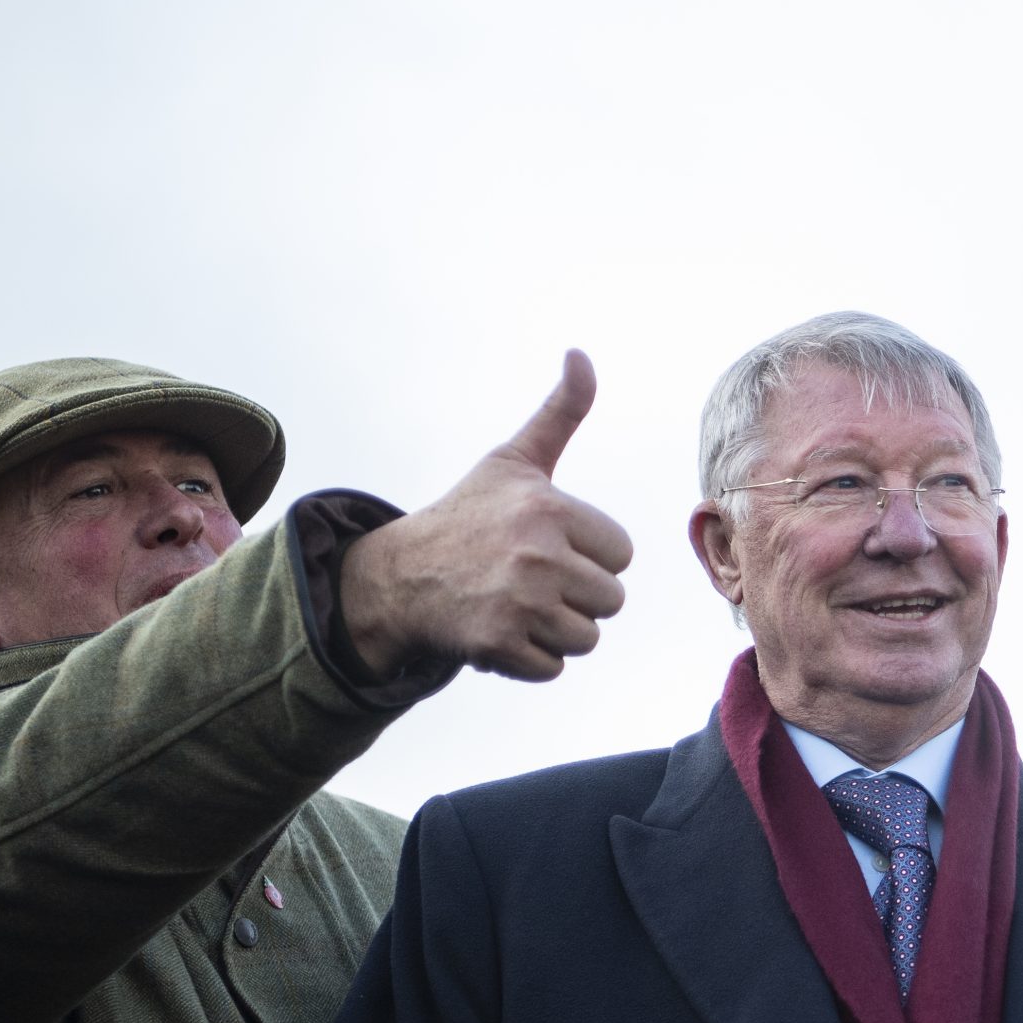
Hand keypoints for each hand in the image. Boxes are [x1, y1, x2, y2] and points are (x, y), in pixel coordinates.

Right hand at [341, 351, 634, 681]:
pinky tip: (497, 629)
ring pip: (586, 638)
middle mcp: (536, 556)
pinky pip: (552, 668)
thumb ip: (561, 412)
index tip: (549, 544)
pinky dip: (528, 658)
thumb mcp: (515, 460)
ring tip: (515, 603)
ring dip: (555, 629)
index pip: (621, 554)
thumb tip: (581, 354)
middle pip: (610, 600)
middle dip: (576, 595)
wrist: (400, 575)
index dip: (590, 554)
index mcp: (549, 510)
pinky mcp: (497, 647)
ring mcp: (516, 604)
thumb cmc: (470, 515)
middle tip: (529, 577)